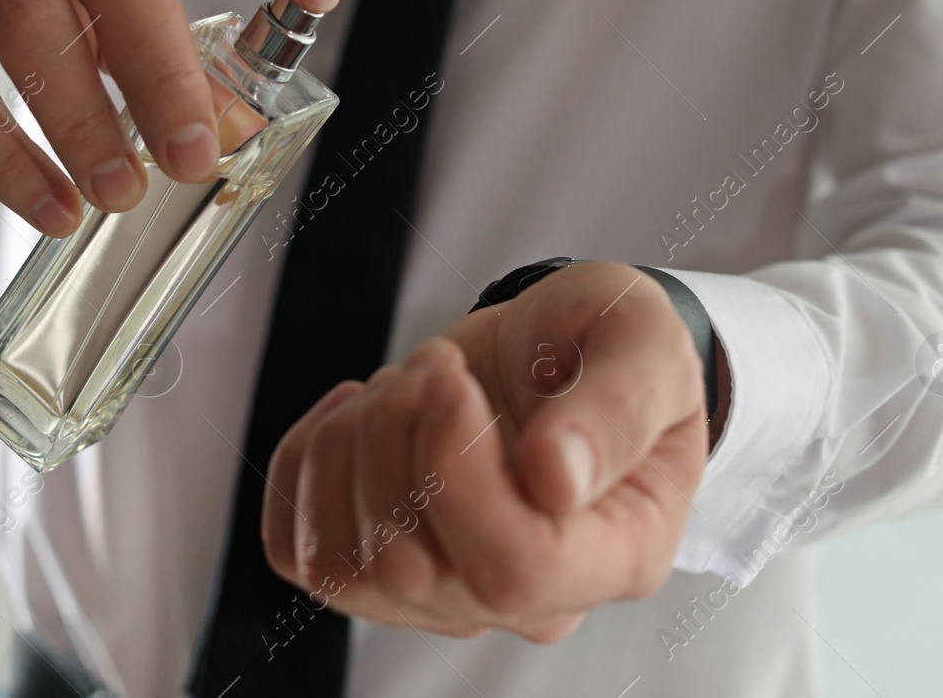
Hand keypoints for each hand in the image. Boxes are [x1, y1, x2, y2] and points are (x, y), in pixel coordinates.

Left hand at [262, 262, 709, 640]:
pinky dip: (302, 466)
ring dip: (352, 445)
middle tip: (439, 362)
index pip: (516, 569)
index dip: (457, 473)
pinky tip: (356, 411)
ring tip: (409, 380)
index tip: (453, 379)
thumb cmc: (608, 350)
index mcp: (616, 553)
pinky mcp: (377, 565)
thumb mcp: (644, 344)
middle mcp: (531, 598)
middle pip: (411, 565)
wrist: (558, 350)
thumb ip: (619, 405)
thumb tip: (559, 475)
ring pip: (345, 564)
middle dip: (398, 436)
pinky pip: (298, 550)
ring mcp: (447, 594)